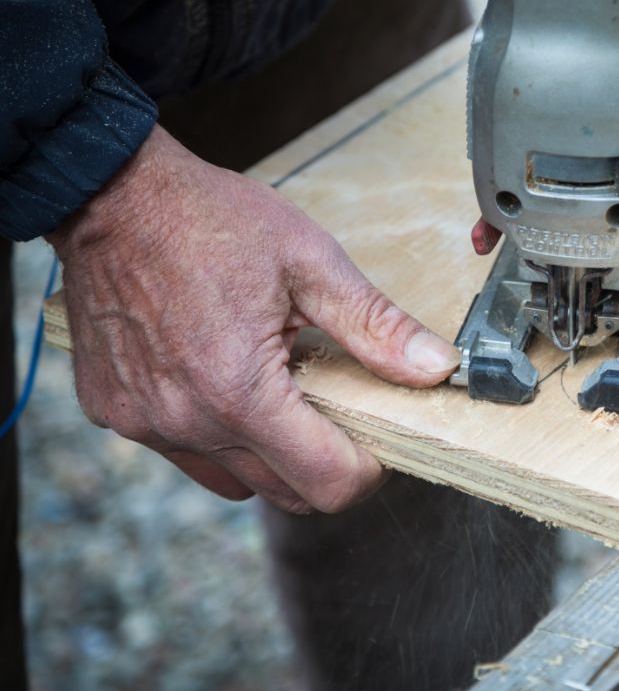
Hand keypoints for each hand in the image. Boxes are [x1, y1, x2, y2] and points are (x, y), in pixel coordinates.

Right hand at [46, 126, 460, 513]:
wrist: (110, 194)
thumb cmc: (208, 220)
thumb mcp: (311, 262)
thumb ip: (377, 326)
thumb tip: (436, 368)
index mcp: (240, 391)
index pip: (327, 484)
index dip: (368, 469)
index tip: (379, 434)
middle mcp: (187, 422)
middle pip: (287, 495)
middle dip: (326, 462)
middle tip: (337, 405)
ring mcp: (145, 425)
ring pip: (237, 482)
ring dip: (272, 454)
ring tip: (279, 388)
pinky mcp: (116, 415)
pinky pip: (187, 454)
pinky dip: (218, 434)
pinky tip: (224, 379)